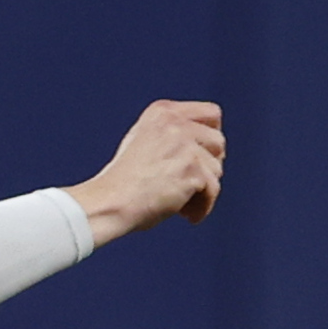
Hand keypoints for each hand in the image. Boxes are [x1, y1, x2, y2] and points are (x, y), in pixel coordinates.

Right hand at [64, 100, 223, 246]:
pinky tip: (188, 216)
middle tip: (192, 183)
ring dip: (202, 190)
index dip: (211, 135)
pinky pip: (212, 191)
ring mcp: (185, 146)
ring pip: (216, 169)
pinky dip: (202, 207)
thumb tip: (206, 149)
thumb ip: (171, 136)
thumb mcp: (141, 142)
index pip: (211, 114)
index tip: (204, 155)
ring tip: (181, 204)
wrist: (109, 202)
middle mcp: (175, 124)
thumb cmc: (121, 182)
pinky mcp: (192, 170)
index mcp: (162, 112)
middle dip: (209, 164)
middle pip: (218, 142)